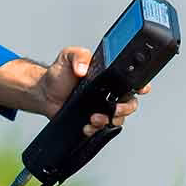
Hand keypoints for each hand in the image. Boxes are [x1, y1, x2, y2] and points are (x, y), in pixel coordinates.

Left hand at [36, 46, 151, 134]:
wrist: (44, 93)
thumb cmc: (58, 74)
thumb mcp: (68, 56)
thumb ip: (78, 56)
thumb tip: (83, 68)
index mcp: (109, 76)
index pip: (130, 80)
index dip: (141, 85)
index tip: (141, 89)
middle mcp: (109, 92)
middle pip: (130, 103)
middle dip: (126, 108)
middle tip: (115, 109)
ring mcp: (102, 107)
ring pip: (118, 118)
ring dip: (110, 120)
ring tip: (95, 118)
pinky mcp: (92, 120)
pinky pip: (102, 129)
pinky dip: (96, 129)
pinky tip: (87, 126)